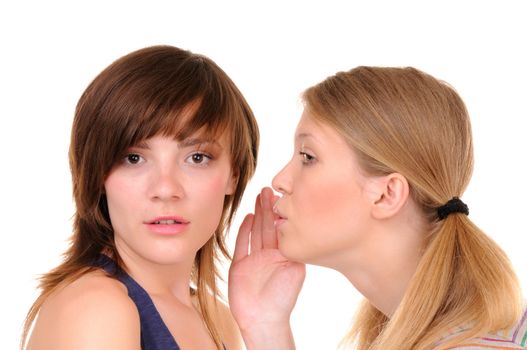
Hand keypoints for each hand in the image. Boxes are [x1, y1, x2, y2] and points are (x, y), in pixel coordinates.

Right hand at [228, 187, 304, 348]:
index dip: (281, 213)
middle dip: (269, 207)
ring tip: (259, 195)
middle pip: (268, 226)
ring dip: (258, 214)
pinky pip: (243, 244)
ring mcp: (254, 259)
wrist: (263, 319)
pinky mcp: (240, 265)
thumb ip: (294, 250)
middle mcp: (269, 255)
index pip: (282, 229)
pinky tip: (249, 216)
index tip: (283, 195)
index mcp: (284, 256)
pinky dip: (245, 230)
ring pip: (256, 231)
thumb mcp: (295, 271)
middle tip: (269, 188)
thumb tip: (298, 229)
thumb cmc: (282, 299)